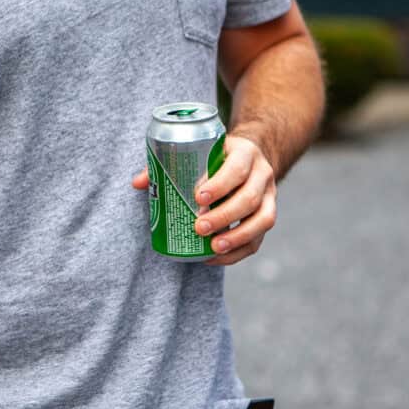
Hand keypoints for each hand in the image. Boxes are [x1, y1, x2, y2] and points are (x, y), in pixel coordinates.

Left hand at [131, 135, 276, 264]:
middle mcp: (263, 174)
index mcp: (246, 153)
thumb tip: (139, 183)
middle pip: (250, 198)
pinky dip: (237, 252)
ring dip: (237, 237)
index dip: (220, 184)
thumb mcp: (200, 151)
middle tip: (199, 227)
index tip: (198, 197)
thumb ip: (169, 164)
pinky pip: (257, 240)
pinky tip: (215, 257)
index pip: (237, 168)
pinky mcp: (266, 217)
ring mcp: (270, 198)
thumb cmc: (216, 157)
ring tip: (213, 248)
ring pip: (262, 220)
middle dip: (225, 215)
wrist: (248, 159)